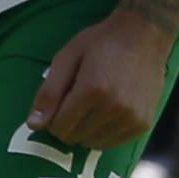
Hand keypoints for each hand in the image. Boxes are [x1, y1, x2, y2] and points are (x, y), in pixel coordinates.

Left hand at [26, 8, 175, 149]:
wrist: (145, 34)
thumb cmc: (101, 42)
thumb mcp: (67, 58)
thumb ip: (49, 92)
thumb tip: (33, 125)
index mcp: (92, 90)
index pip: (59, 127)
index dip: (53, 118)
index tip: (59, 104)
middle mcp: (114, 108)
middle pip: (75, 137)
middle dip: (68, 125)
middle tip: (76, 102)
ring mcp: (132, 118)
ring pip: (93, 144)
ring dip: (86, 130)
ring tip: (92, 106)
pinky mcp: (143, 124)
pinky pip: (113, 143)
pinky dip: (103, 134)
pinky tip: (106, 113)